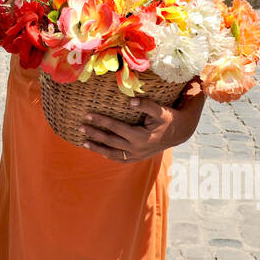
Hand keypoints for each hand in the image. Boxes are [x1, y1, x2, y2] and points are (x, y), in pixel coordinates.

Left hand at [80, 79, 203, 163]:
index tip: (88, 115)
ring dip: (97, 148)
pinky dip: (108, 155)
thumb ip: (146, 105)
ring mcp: (137, 155)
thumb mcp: (159, 110)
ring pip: (112, 153)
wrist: (179, 132)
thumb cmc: (167, 118)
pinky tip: (98, 150)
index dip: (101, 121)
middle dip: (94, 134)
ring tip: (83, 142)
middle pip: (110, 141)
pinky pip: (120, 159)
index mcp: (140, 137)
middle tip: (80, 127)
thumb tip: (131, 101)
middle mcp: (137, 148)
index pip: (116, 128)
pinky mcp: (138, 158)